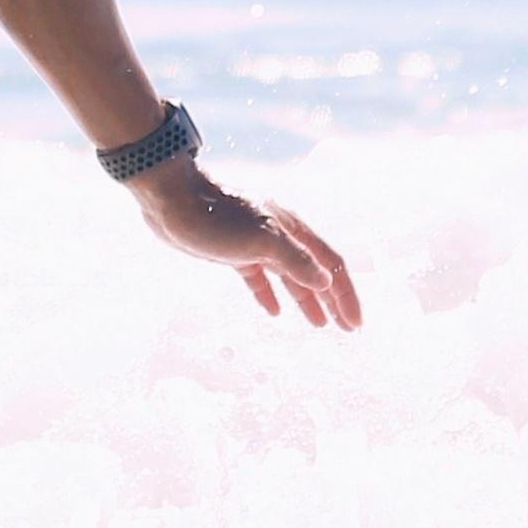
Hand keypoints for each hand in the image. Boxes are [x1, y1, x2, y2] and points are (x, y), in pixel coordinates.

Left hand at [131, 153, 363, 330]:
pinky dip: (269, 295)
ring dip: (307, 300)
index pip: (331, 265)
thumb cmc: (217, 217)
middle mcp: (280, 235)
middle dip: (333, 301)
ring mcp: (256, 243)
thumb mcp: (261, 240)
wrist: (172, 198)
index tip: (355, 324)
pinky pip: (259, 278)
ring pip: (290, 277)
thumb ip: (295, 261)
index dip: (346, 295)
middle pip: (316, 272)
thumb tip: (325, 282)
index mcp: (293, 229)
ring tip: (320, 325)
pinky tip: (274, 312)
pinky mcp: (233, 252)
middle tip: (347, 329)